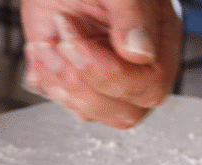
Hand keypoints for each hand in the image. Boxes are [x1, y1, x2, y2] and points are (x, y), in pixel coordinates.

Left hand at [20, 0, 181, 128]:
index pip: (150, 86)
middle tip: (63, 41)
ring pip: (90, 112)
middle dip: (84, 83)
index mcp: (159, 42)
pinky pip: (63, 101)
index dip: (112, 75)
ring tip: (50, 40)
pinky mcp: (75, 81)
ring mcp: (104, 79)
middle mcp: (135, 68)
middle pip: (124, 113)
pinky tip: (42, 47)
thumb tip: (140, 52)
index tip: (80, 42)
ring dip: (61, 79)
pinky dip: (46, 77)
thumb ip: (132, 14)